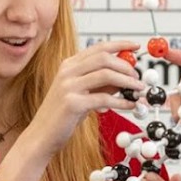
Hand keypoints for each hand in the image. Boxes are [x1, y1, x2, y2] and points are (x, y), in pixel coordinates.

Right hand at [22, 40, 147, 155]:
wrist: (42, 135)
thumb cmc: (63, 115)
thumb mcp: (82, 93)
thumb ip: (101, 83)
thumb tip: (127, 75)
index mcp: (69, 65)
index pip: (98, 48)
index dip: (120, 45)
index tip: (136, 46)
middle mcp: (67, 72)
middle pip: (104, 58)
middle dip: (126, 66)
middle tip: (137, 77)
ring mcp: (68, 86)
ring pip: (106, 75)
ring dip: (127, 81)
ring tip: (138, 90)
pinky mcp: (73, 103)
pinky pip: (104, 98)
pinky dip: (121, 101)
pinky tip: (129, 105)